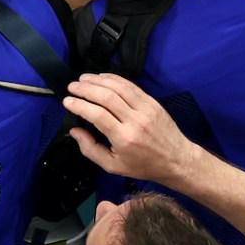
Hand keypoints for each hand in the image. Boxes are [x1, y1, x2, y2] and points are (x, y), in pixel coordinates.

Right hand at [64, 73, 201, 185]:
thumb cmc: (143, 166)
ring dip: (97, 80)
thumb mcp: (113, 166)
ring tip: (82, 79)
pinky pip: (130, 85)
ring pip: (118, 87)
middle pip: (106, 97)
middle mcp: (135, 121)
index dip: (79, 105)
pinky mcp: (152, 102)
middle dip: (85, 89)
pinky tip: (101, 77)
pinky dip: (113, 78)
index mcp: (124, 139)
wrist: (177, 160)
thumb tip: (74, 131)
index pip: (97, 115)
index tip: (67, 101)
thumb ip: (90, 150)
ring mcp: (146, 109)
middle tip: (72, 87)